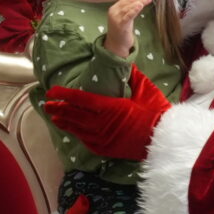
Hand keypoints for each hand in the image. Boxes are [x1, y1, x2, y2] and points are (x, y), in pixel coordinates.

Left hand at [45, 69, 168, 160]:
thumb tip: (126, 64)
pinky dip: (77, 133)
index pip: (80, 99)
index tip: (51, 91)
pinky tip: (72, 130)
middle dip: (58, 108)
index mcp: (110, 106)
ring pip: (77, 129)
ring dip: (64, 122)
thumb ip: (132, 77)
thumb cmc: (157, 113)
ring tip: (53, 117)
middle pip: (73, 115)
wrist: (166, 140)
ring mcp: (102, 138)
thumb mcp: (145, 90)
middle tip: (47, 104)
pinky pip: (86, 140)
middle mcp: (101, 123)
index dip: (64, 94)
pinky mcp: (106, 149)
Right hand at [103, 0, 153, 57]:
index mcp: (114, 8)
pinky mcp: (120, 25)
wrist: (116, 45)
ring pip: (128, 8)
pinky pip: (128, 16)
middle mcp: (113, 12)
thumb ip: (127, 4)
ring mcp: (116, 19)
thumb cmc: (121, 30)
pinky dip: (134, 10)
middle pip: (128, 2)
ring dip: (139, 2)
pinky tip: (140, 6)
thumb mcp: (125, 15)